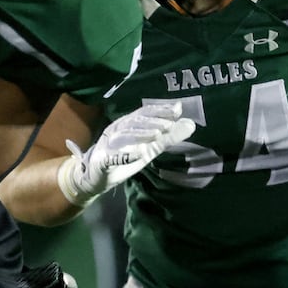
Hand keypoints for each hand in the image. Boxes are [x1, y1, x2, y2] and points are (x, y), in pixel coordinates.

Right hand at [58, 101, 195, 205]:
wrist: (96, 178)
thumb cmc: (124, 159)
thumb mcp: (149, 149)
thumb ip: (168, 137)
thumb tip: (191, 124)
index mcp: (128, 124)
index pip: (145, 113)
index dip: (160, 110)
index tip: (178, 109)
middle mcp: (117, 130)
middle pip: (134, 121)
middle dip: (152, 121)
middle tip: (169, 124)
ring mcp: (108, 145)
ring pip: (124, 135)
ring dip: (141, 134)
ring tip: (157, 135)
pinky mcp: (102, 161)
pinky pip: (114, 157)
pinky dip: (126, 155)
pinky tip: (140, 154)